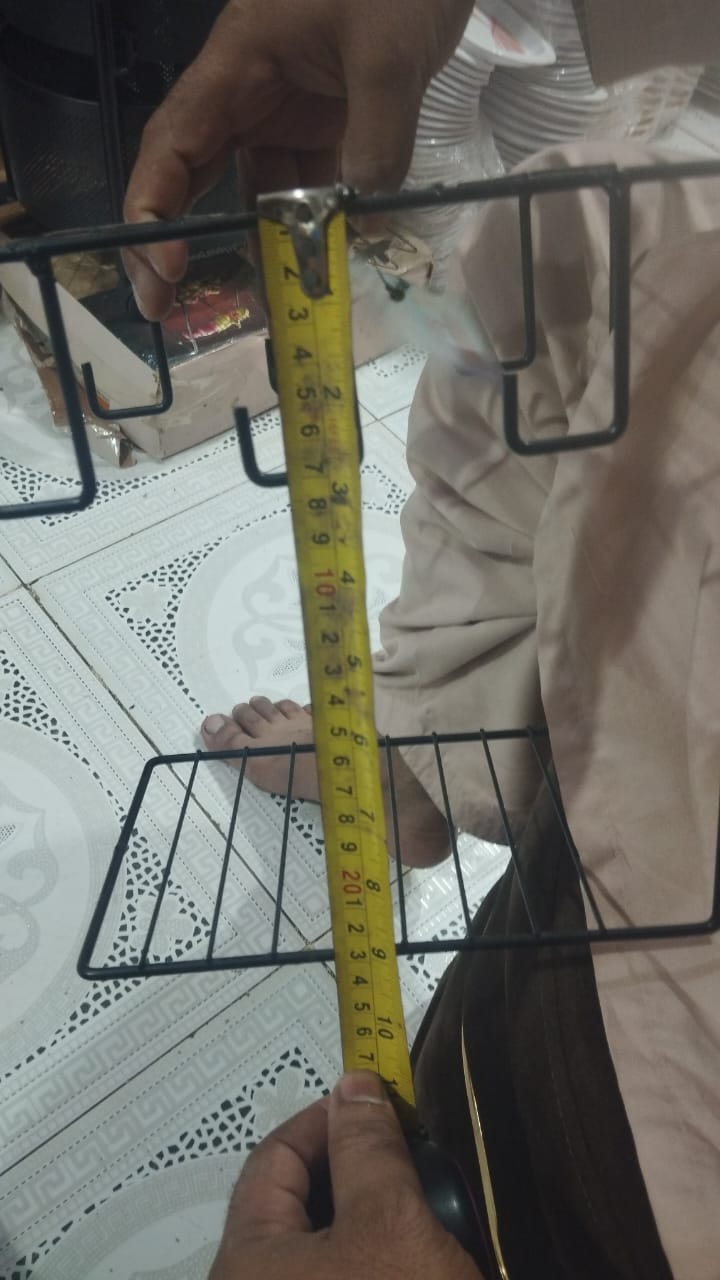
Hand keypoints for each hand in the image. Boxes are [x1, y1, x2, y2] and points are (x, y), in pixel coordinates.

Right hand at [123, 0, 472, 318]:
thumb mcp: (388, 53)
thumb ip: (376, 138)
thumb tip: (362, 218)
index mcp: (236, 66)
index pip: (171, 144)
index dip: (154, 209)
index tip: (166, 266)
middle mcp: (247, 95)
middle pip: (192, 176)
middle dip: (174, 243)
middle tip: (164, 309)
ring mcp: (287, 111)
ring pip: (256, 192)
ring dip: (260, 247)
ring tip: (267, 304)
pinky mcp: (327, 123)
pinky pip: (309, 186)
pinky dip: (313, 227)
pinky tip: (322, 268)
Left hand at [208, 1070, 483, 1279]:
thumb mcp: (392, 1225)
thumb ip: (368, 1149)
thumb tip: (353, 1086)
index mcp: (246, 1259)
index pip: (275, 1154)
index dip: (328, 1117)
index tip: (381, 1103)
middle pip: (300, 1201)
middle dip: (359, 1171)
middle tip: (413, 1163)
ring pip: (328, 1244)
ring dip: (378, 1218)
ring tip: (431, 1213)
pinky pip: (346, 1272)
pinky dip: (381, 1258)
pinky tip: (425, 1260)